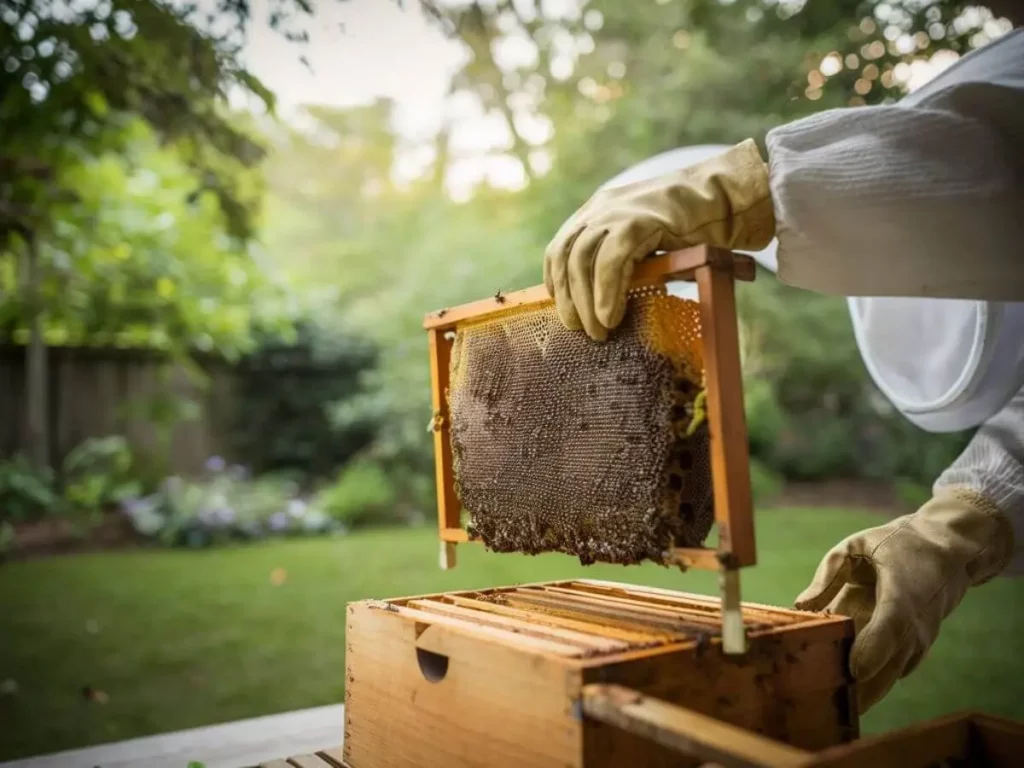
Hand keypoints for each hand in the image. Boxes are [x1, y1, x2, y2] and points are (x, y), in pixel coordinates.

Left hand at [543, 139, 773, 340]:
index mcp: (597, 210)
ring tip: (598, 331)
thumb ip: (620, 257)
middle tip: (579, 330)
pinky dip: (606, 292)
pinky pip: (611, 261)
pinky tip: (609, 316)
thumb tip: (601, 299)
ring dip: (585, 302)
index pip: (560, 247)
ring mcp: (618, 212)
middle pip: (567, 257)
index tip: (564, 309)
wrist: (724, 197)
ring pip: (583, 260)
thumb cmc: (688, 225)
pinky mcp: (639, 221)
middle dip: (569, 299)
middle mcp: (601, 208)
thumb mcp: (643, 239)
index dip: (556, 281)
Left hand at [794, 487, 1012, 712]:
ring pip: (888, 678)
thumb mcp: (857, 546)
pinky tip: (839, 697)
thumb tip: (800, 606)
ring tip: (824, 711)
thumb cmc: (896, 546)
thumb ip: (828, 574)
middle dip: (859, 689)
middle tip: (824, 704)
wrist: (946, 554)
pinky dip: (868, 687)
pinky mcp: (914, 651)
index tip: (853, 672)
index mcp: (902, 593)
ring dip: (861, 696)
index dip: (873, 651)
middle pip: (890, 665)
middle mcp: (914, 624)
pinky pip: (888, 674)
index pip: (891, 627)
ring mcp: (918, 642)